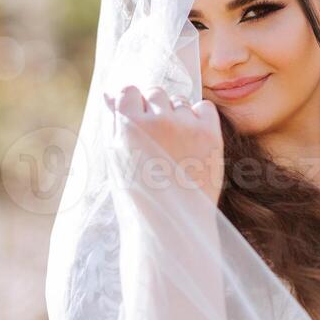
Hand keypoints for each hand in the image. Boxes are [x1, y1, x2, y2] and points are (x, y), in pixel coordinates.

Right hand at [104, 85, 224, 208]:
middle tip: (156, 140)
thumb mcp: (117, 158)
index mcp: (128, 126)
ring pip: (179, 101)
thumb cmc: (139, 195)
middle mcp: (157, 121)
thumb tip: (109, 92)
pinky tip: (193, 141)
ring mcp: (185, 126)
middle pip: (155, 92)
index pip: (129, 91)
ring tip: (174, 147)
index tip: (137, 126)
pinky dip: (199, 118)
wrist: (173, 227)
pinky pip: (204, 108)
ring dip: (176, 116)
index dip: (132, 107)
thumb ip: (114, 121)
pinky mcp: (210, 134)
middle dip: (154, 109)